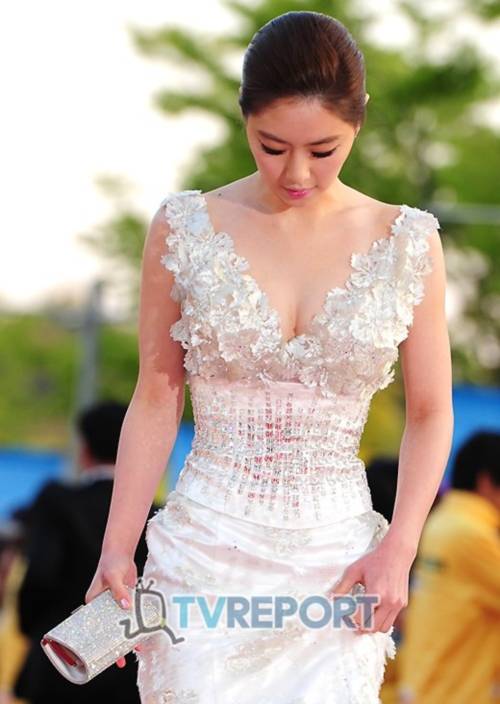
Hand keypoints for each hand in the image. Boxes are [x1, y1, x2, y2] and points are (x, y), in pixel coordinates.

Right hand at [85, 551, 141, 667]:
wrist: (121, 551)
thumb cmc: (111, 562)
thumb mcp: (113, 577)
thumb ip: (120, 591)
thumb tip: (126, 607)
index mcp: (93, 602)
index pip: (93, 627)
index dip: (97, 642)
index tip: (101, 655)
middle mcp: (102, 605)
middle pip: (107, 629)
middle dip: (113, 644)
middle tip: (119, 660)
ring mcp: (114, 602)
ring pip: (120, 623)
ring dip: (128, 634)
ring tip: (136, 649)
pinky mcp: (126, 598)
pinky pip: (130, 613)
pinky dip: (136, 622)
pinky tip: (144, 631)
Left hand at [326, 535, 415, 634]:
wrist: (397, 553)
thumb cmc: (375, 560)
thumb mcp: (354, 571)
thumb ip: (342, 587)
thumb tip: (332, 599)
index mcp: (377, 594)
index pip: (360, 618)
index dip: (349, 619)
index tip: (343, 613)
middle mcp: (389, 602)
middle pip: (371, 628)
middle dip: (359, 626)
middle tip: (350, 619)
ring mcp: (398, 604)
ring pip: (383, 628)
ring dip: (371, 626)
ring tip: (362, 615)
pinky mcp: (402, 604)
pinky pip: (390, 620)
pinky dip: (380, 620)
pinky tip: (372, 609)